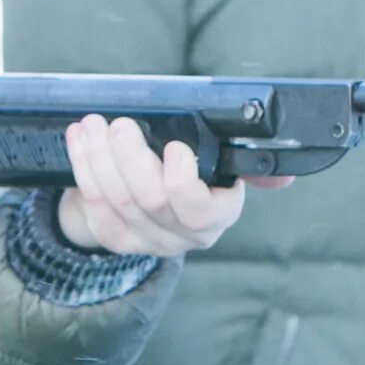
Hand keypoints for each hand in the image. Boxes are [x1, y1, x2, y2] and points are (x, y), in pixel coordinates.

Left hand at [54, 115, 257, 256]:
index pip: (200, 210)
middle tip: (120, 124)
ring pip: (117, 199)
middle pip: (151, 200)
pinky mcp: (113, 237)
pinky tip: (79, 138)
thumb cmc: (190, 171)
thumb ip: (245, 163)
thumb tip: (285, 173)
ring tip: (93, 124)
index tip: (175, 146)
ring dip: (100, 157)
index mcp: (216, 215)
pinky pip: (94, 202)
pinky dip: (83, 166)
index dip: (183, 180)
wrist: (149, 201)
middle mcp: (182, 235)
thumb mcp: (222, 166)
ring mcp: (146, 240)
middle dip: (132, 158)